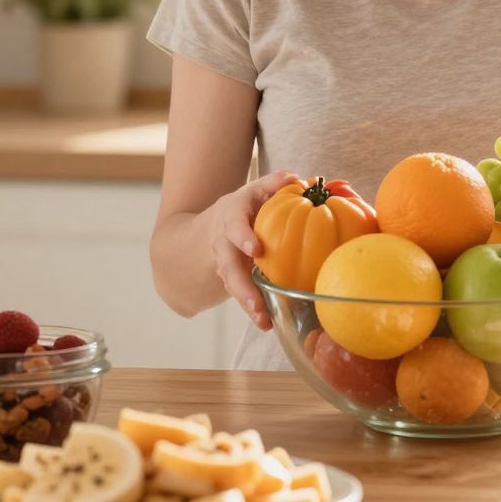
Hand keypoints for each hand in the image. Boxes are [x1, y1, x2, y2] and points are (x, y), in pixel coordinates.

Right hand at [208, 170, 296, 329]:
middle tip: (255, 302)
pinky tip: (266, 323)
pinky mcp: (232, 279)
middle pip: (228, 265)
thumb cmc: (244, 208)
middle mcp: (224, 241)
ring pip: (232, 284)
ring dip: (247, 302)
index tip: (255, 250)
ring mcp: (225, 263)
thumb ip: (272, 184)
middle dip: (241, 284)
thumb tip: (295, 178)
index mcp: (231, 216)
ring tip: (263, 320)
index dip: (242, 236)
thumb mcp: (254, 191)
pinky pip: (241, 295)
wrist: (205, 230)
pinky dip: (253, 309)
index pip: (234, 224)